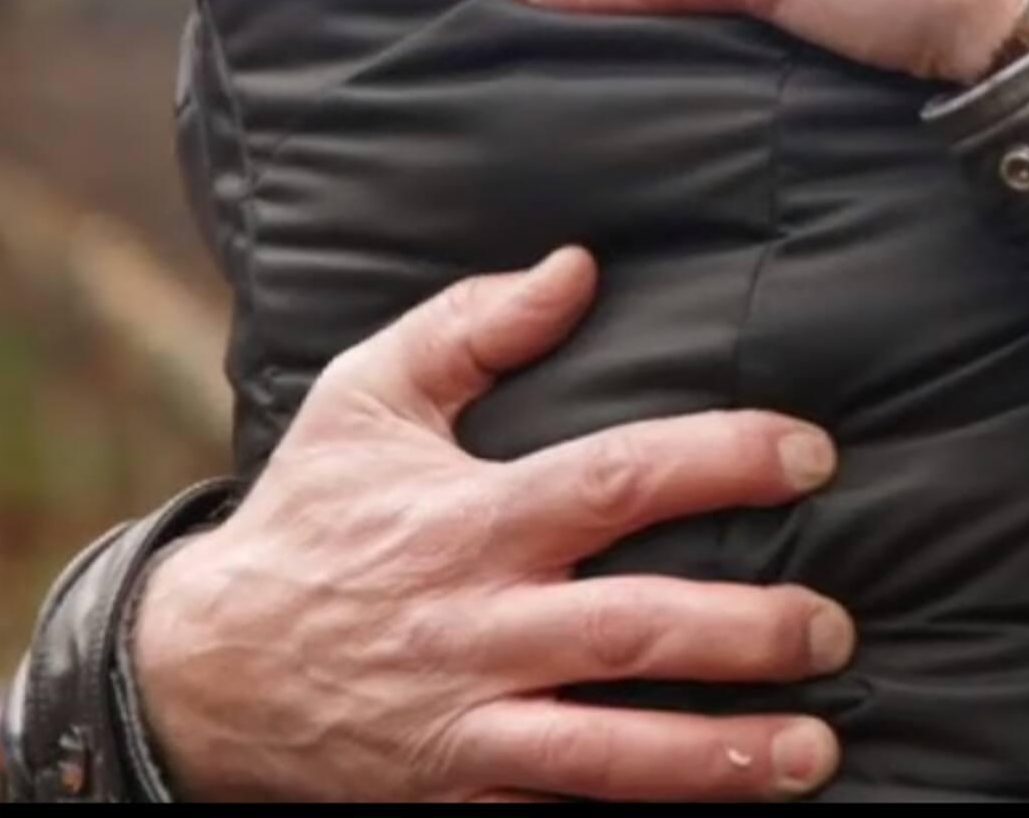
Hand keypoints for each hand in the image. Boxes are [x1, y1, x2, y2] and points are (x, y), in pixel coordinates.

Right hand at [132, 250, 852, 803]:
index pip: (617, 480)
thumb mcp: (365, 400)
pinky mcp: (453, 800)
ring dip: (717, 758)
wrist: (192, 678)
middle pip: (631, 628)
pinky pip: (554, 816)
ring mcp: (466, 727)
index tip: (813, 452)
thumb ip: (472, 325)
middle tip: (836, 627)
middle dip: (746, 633)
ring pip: (606, 753)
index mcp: (472, 521)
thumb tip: (577, 265)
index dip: (722, 460)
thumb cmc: (306, 521)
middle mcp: (477, 627)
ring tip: (816, 753)